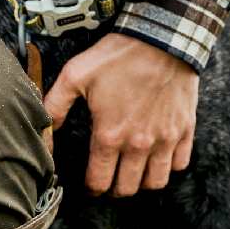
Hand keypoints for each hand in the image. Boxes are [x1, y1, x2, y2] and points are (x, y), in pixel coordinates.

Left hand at [44, 33, 198, 195]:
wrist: (160, 39)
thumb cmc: (116, 57)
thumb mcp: (75, 75)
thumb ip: (55, 106)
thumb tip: (44, 131)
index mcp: (109, 135)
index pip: (99, 181)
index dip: (91, 188)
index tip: (90, 185)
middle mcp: (138, 144)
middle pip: (127, 189)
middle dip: (115, 189)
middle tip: (110, 180)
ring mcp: (165, 139)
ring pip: (156, 183)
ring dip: (142, 182)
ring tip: (133, 173)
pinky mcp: (185, 129)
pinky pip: (180, 164)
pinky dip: (169, 165)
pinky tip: (158, 156)